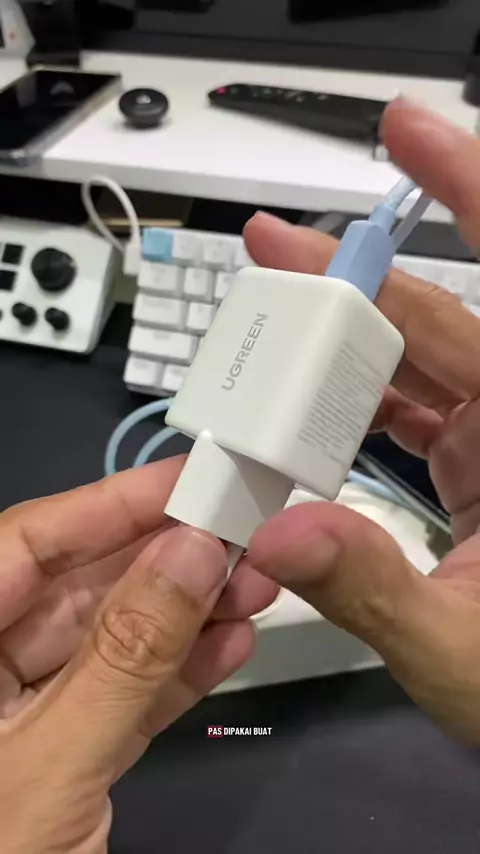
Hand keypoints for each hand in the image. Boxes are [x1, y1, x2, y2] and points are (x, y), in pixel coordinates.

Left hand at [0, 458, 277, 851]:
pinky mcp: (58, 756)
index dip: (110, 504)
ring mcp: (19, 714)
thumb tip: (191, 552)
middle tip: (242, 536)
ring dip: (183, 615)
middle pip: (76, 588)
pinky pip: (119, 698)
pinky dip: (175, 675)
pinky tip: (229, 646)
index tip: (191, 479)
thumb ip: (122, 659)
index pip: (24, 545)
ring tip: (253, 588)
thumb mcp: (44, 772)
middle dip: (165, 561)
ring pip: (108, 641)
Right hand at [244, 98, 479, 743]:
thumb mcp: (454, 649)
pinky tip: (309, 404)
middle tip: (275, 252)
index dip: (464, 195)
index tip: (409, 131)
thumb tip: (276, 535)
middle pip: (434, 320)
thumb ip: (368, 590)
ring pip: (415, 364)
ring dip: (345, 347)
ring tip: (275, 331)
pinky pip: (409, 413)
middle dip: (352, 282)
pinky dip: (357, 406)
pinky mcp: (474, 467)